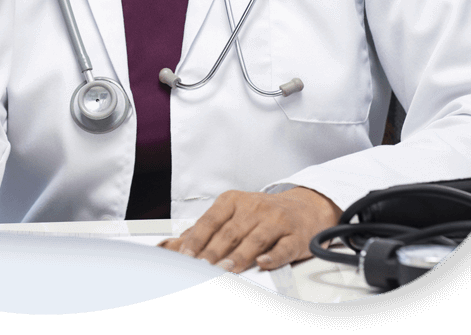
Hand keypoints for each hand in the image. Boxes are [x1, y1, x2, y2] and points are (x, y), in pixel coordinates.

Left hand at [158, 187, 341, 272]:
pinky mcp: (295, 236)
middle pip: (230, 232)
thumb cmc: (261, 215)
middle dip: (213, 251)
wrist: (303, 208)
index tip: (184, 256)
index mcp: (234, 201)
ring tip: (225, 269)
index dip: (197, 238)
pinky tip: (263, 263)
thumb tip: (167, 246)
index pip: (212, 220)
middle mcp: (254, 208)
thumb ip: (200, 232)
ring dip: (239, 255)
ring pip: (255, 239)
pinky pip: (283, 247)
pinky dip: (272, 256)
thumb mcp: (230, 216)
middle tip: (200, 268)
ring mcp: (276, 221)